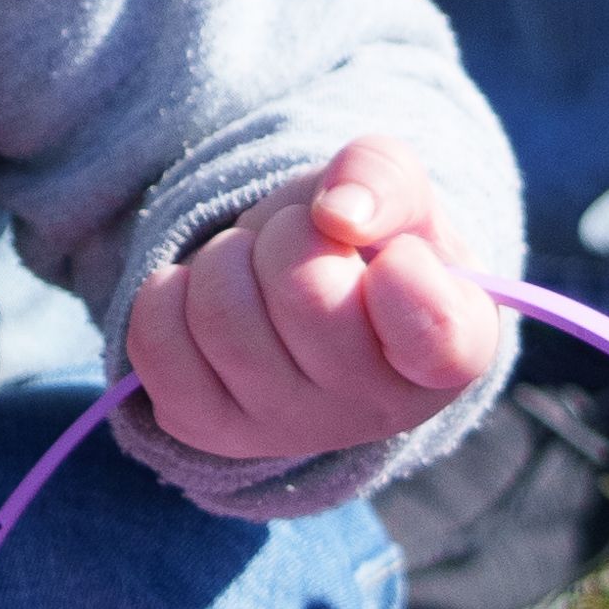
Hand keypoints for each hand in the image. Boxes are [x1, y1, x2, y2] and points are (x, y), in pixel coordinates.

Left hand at [126, 138, 507, 463]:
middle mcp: (376, 411)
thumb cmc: (366, 242)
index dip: (403, 271)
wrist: (303, 288)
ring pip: (222, 315)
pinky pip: (156, 341)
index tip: (393, 255)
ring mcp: (287, 430)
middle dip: (290, 236)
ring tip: (256, 268)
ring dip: (228, 258)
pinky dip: (170, 292)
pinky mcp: (208, 429)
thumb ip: (387, 179)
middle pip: (305, 296)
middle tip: (305, 243)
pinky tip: (207, 298)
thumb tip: (340, 212)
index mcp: (453, 352)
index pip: (432, 330)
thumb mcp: (394, 193)